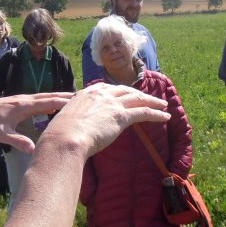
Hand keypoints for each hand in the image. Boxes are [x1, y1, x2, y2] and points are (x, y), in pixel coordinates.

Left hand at [0, 92, 73, 152]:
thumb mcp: (0, 135)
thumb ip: (18, 141)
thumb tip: (35, 150)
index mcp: (23, 106)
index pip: (48, 102)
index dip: (64, 102)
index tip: (80, 102)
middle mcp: (24, 99)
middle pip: (49, 96)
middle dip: (66, 96)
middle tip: (85, 96)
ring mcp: (21, 99)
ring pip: (44, 96)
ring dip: (58, 96)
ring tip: (74, 98)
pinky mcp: (17, 103)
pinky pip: (38, 99)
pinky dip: (49, 99)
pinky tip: (53, 103)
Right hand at [42, 83, 170, 157]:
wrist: (66, 138)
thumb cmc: (60, 134)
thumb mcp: (66, 119)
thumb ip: (75, 118)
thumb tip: (74, 127)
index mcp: (87, 92)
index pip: (108, 88)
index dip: (120, 92)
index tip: (127, 95)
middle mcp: (101, 94)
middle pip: (126, 91)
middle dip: (139, 94)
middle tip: (149, 98)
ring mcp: (112, 103)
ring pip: (138, 99)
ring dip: (153, 101)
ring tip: (163, 105)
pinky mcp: (122, 116)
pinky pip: (144, 112)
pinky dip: (156, 114)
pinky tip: (165, 117)